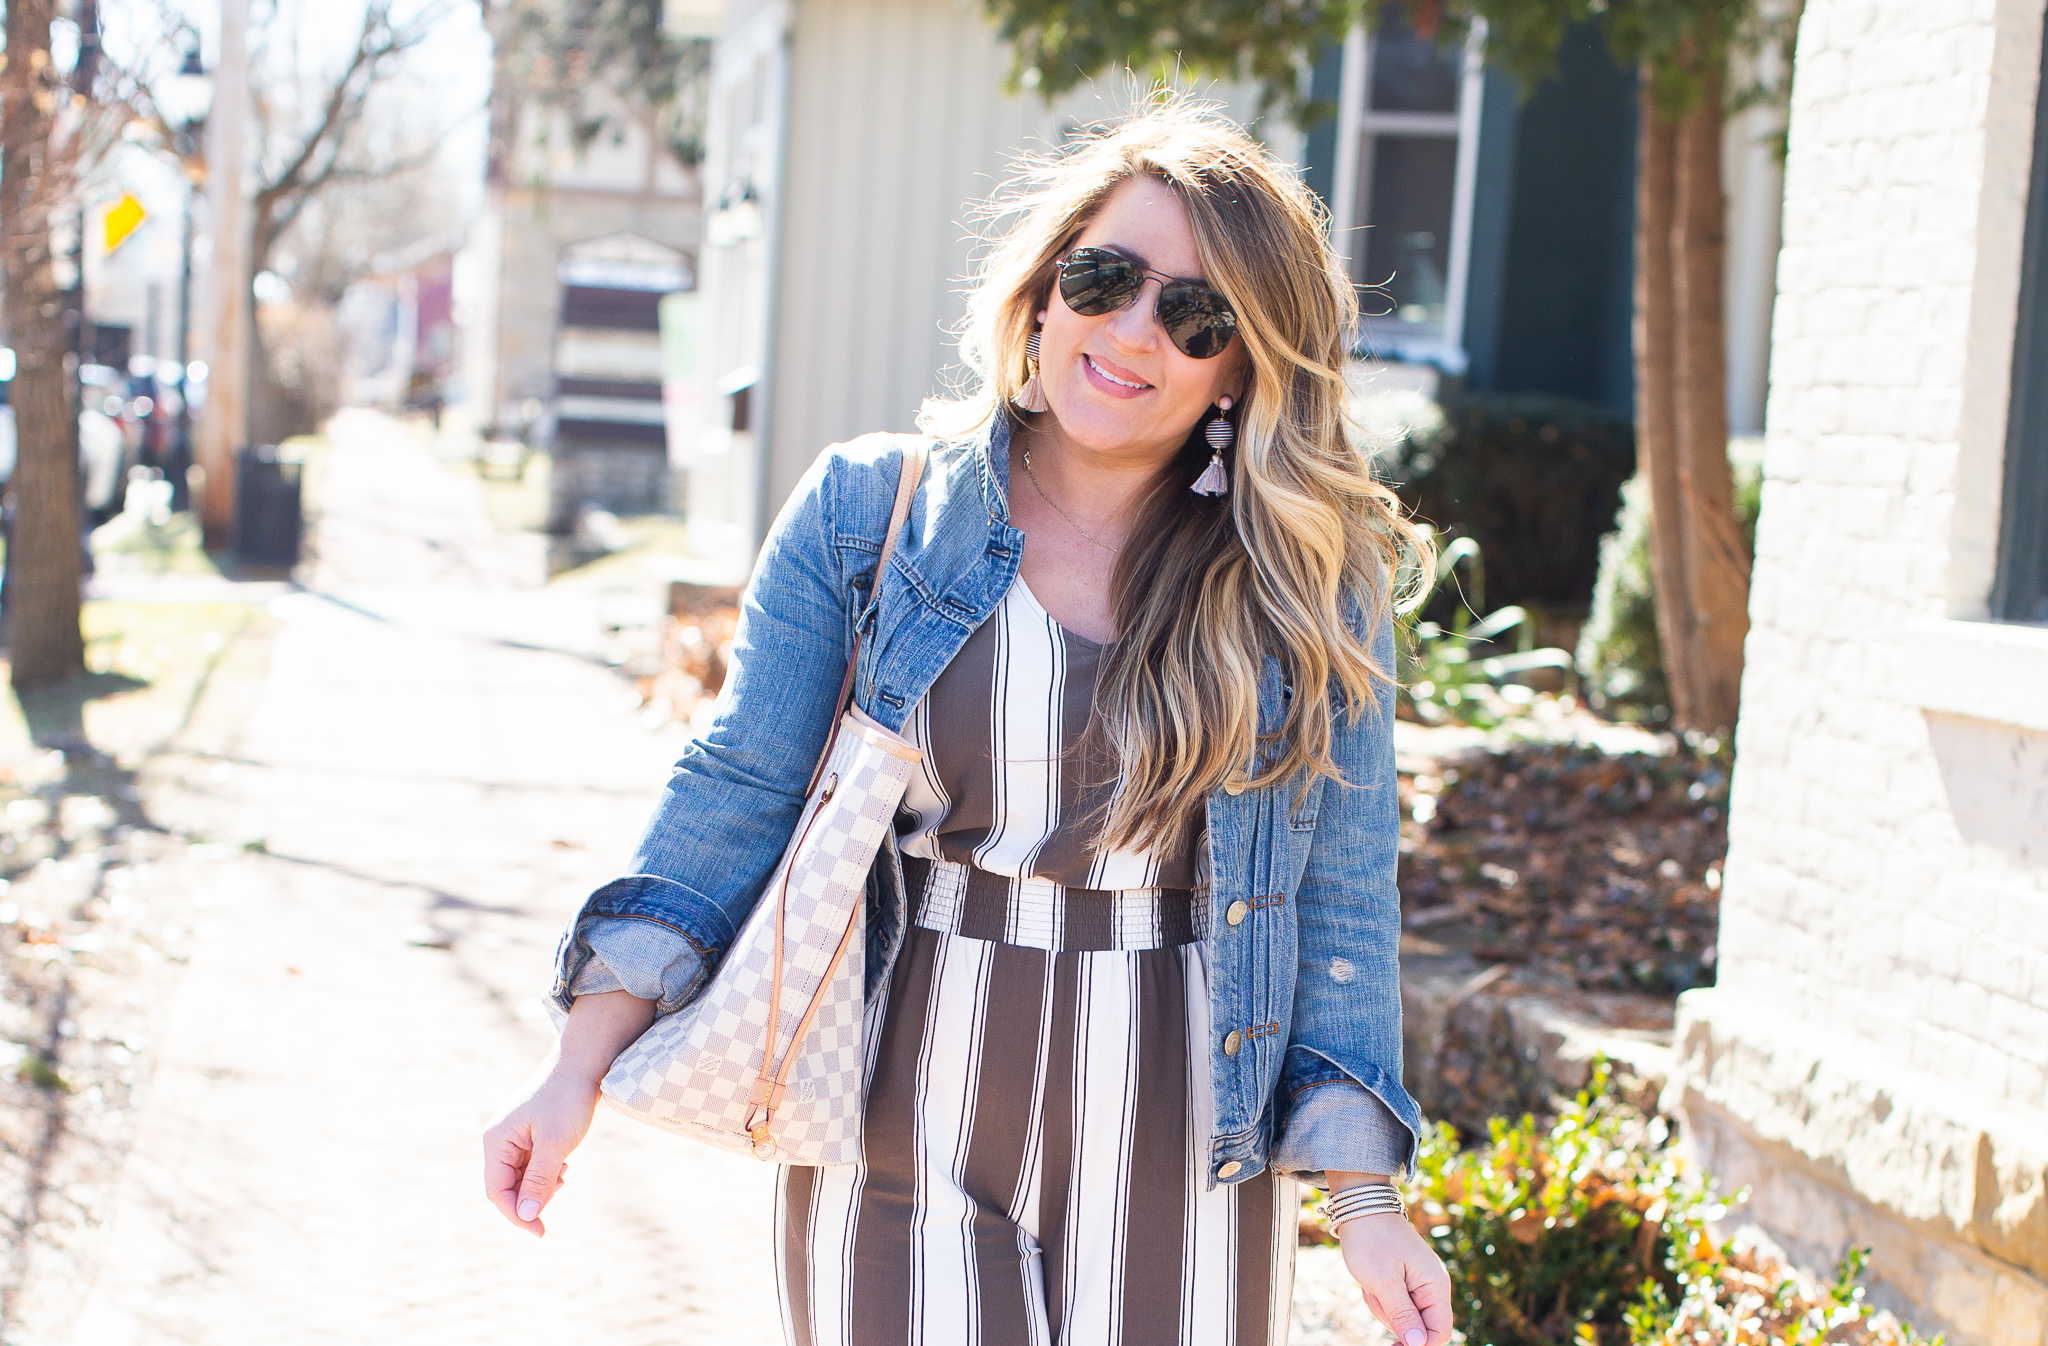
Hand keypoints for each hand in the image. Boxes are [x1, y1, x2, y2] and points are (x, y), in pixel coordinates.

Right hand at [481, 990, 654, 1236]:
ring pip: (521, 1179)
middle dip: (532, 1198)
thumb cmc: (568, 1100)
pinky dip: (548, 1174)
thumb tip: (527, 1215)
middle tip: (561, 1189)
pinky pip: (532, 1167)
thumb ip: (539, 1180)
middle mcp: (500, 1141)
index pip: (497, 1191)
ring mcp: (515, 1138)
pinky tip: (564, 1167)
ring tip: (564, 1173)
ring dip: (542, 1186)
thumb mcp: (555, 1144)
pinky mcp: (530, 1136)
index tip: (539, 1231)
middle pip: (507, 1187)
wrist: (584, 1065)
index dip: (516, 1215)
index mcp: (496, 1141)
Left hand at [1336, 1212, 1452, 1345]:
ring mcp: (1416, 1284)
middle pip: (1418, 1327)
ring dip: (1382, 1307)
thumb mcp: (1384, 1281)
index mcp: (1435, 1285)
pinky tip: (1370, 1281)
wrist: (1359, 1208)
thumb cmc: (1372, 1240)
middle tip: (1375, 1293)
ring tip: (1371, 1282)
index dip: (1420, 1344)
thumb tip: (1418, 1344)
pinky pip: (1392, 1305)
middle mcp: (1431, 1286)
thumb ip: (1402, 1314)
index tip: (1394, 1345)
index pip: (1440, 1331)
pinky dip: (1378, 1298)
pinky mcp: (1402, 1282)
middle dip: (1392, 1318)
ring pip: (1402, 1318)